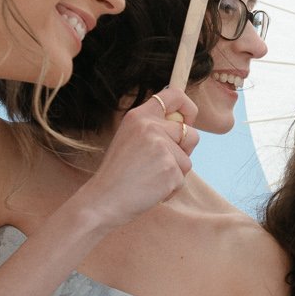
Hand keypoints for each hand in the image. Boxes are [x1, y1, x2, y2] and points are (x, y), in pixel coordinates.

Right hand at [72, 91, 198, 230]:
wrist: (103, 200)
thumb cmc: (118, 174)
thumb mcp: (129, 139)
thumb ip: (153, 128)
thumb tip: (184, 124)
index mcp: (139, 116)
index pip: (175, 95)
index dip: (188, 107)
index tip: (188, 120)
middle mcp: (150, 126)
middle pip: (191, 133)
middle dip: (183, 151)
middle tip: (159, 164)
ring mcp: (161, 147)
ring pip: (187, 160)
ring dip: (174, 174)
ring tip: (149, 178)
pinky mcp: (170, 168)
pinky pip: (182, 179)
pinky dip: (170, 189)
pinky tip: (150, 189)